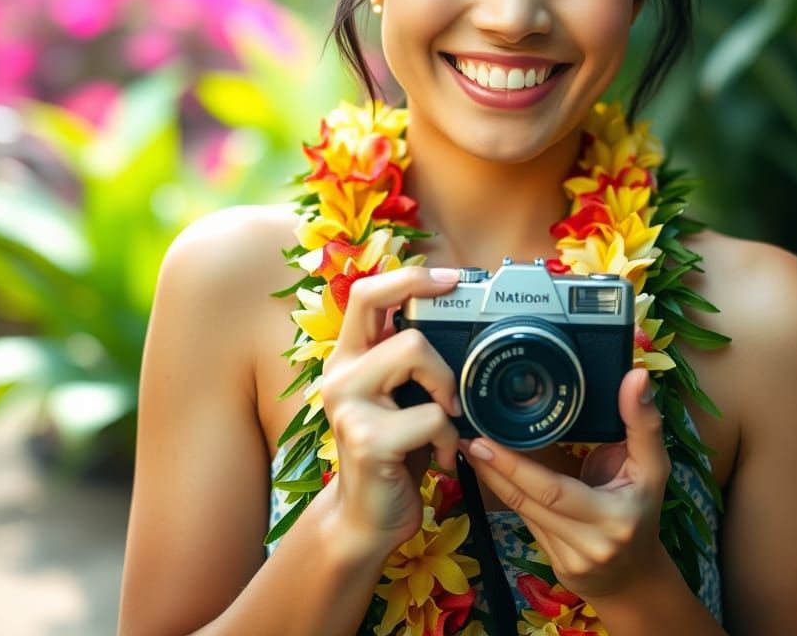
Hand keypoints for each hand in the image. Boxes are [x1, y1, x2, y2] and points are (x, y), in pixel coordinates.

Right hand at [319, 267, 461, 548]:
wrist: (366, 517)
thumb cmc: (393, 450)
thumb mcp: (398, 394)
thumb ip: (409, 358)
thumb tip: (456, 315)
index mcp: (350, 356)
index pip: (368, 293)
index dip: (411, 277)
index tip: (452, 278)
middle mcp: (340, 374)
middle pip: (405, 331)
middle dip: (442, 365)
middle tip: (448, 398)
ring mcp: (349, 406)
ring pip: (416, 356)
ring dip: (447, 396)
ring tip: (442, 426)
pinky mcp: (367, 440)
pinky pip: (431, 416)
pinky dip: (448, 439)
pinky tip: (438, 457)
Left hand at [460, 368, 670, 601]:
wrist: (639, 576)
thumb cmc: (644, 509)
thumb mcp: (653, 467)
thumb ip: (642, 422)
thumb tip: (636, 374)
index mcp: (612, 515)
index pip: (553, 489)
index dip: (514, 465)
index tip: (485, 438)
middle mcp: (588, 542)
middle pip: (528, 500)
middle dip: (494, 467)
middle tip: (467, 436)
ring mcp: (568, 558)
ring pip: (522, 512)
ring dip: (492, 479)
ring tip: (471, 447)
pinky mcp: (554, 565)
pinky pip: (526, 522)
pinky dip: (508, 495)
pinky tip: (491, 472)